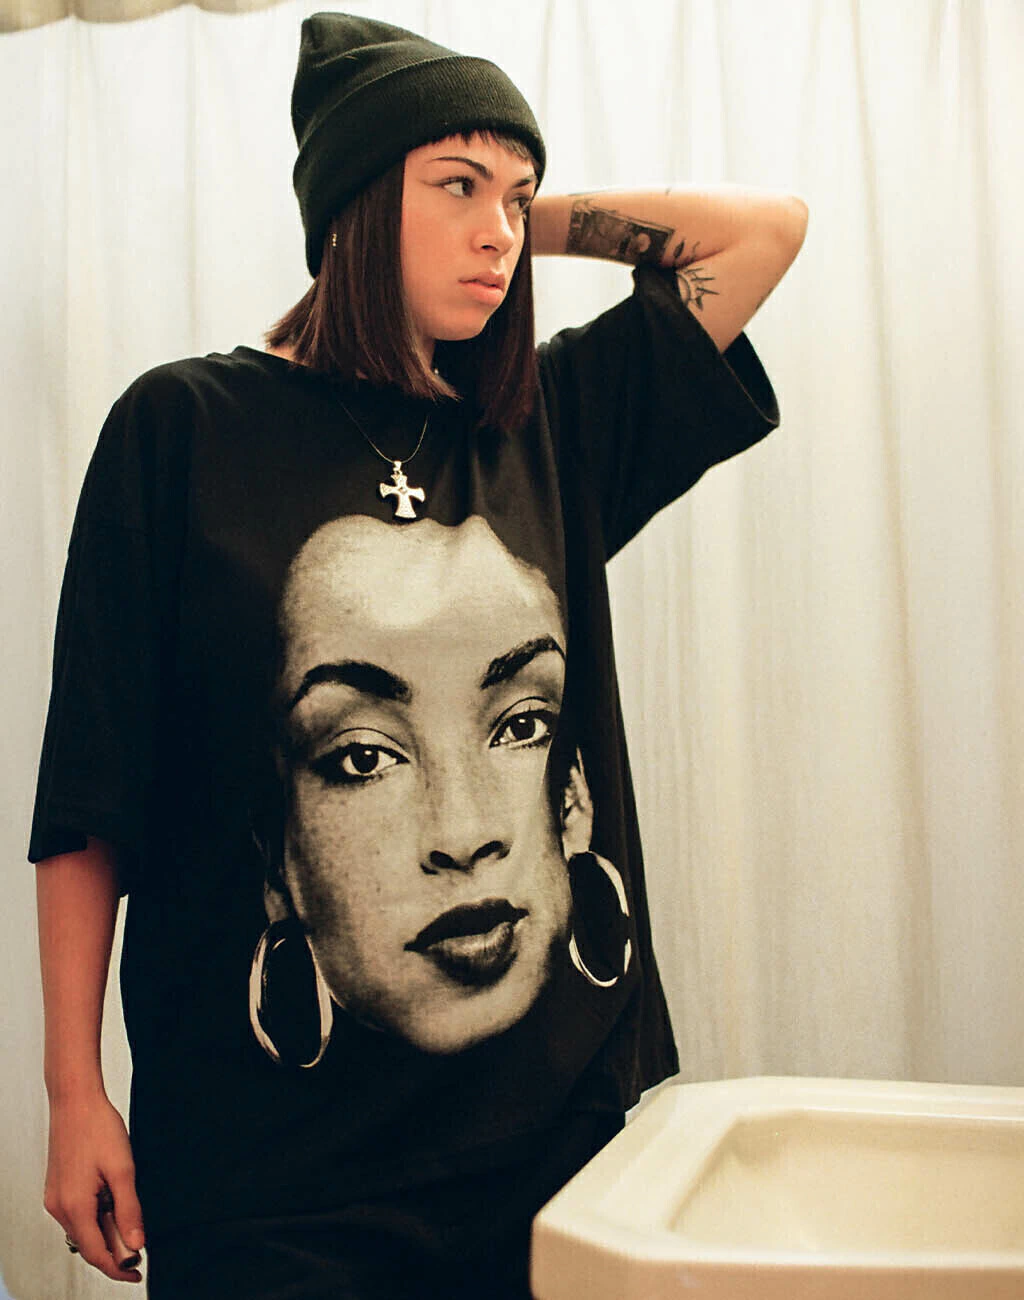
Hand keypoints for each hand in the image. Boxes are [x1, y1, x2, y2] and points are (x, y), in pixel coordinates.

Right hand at [44, 1090, 144, 1282]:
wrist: (76, 1101)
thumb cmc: (98, 1128)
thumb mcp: (123, 1170)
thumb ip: (129, 1210)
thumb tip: (136, 1243)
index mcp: (74, 1207)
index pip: (96, 1253)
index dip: (117, 1267)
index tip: (136, 1272)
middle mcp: (59, 1208)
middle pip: (88, 1244)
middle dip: (113, 1250)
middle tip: (139, 1245)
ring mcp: (55, 1199)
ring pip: (82, 1230)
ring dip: (105, 1232)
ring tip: (127, 1217)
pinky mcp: (57, 1190)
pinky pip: (77, 1215)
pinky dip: (95, 1217)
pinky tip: (111, 1202)